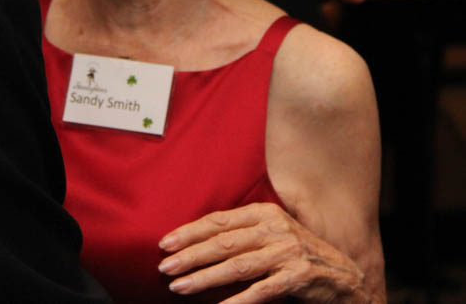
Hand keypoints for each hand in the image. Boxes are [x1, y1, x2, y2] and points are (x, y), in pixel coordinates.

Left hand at [157, 203, 370, 302]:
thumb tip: (196, 241)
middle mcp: (275, 228)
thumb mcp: (270, 234)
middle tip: (164, 266)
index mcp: (264, 212)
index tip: (165, 243)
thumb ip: (241, 233)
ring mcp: (287, 252)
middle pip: (223, 243)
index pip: (218, 220)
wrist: (345, 277)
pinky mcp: (298, 276)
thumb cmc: (297, 254)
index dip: (190, 232)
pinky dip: (238, 300)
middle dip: (190, 255)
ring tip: (180, 286)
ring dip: (204, 277)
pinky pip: (261, 291)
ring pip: (237, 266)